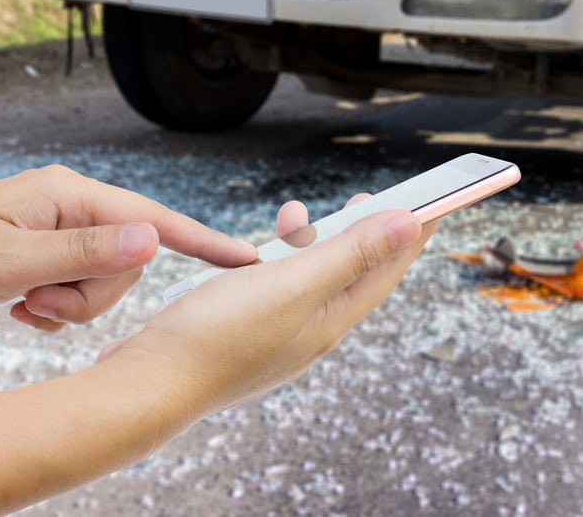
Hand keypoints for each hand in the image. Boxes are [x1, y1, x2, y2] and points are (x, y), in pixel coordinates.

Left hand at [0, 165, 257, 331]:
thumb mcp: (12, 260)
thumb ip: (87, 252)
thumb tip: (154, 241)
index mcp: (72, 195)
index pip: (153, 219)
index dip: (202, 241)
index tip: (247, 260)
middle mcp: (76, 207)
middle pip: (128, 263)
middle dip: (90, 295)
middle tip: (36, 301)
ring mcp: (65, 230)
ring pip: (106, 283)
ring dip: (68, 305)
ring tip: (21, 303)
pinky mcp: (53, 253)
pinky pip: (81, 290)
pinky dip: (55, 308)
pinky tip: (19, 307)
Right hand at [99, 201, 433, 415]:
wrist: (147, 384)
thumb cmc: (218, 335)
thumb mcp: (294, 284)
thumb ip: (351, 253)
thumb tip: (410, 224)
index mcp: (331, 319)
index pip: (386, 269)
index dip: (411, 233)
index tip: (436, 202)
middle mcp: (311, 329)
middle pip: (352, 272)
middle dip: (364, 232)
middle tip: (370, 197)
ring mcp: (277, 332)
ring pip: (309, 277)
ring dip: (311, 240)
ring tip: (295, 214)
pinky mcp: (245, 329)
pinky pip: (276, 287)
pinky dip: (274, 260)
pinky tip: (255, 250)